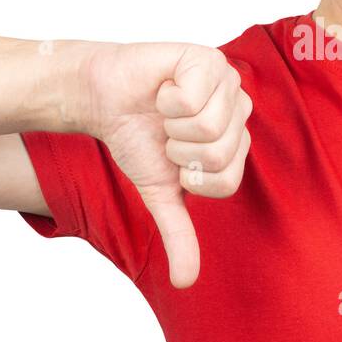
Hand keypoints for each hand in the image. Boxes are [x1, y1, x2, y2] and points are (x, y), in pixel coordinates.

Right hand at [79, 42, 251, 288]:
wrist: (103, 99)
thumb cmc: (137, 139)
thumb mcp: (160, 192)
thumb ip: (178, 234)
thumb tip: (185, 283)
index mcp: (237, 141)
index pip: (227, 181)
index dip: (189, 176)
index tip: (172, 158)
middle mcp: (239, 108)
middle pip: (218, 154)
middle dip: (177, 150)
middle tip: (166, 132)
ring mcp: (227, 80)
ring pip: (208, 127)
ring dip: (171, 124)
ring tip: (164, 110)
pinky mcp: (206, 58)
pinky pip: (192, 96)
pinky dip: (165, 98)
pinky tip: (162, 88)